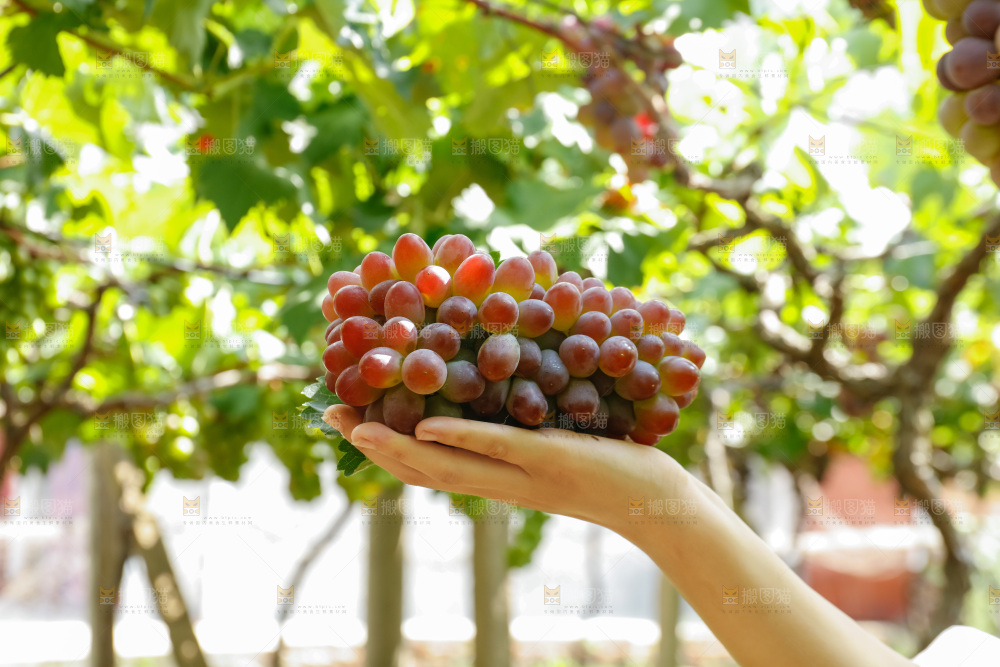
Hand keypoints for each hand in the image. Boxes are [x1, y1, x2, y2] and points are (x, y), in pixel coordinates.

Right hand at [323, 404, 690, 532]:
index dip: (383, 446)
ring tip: (357, 426)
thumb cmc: (609, 466)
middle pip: (422, 470)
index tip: (348, 417)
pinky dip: (459, 439)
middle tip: (330, 415)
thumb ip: (522, 426)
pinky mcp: (550, 458)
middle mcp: (499, 483)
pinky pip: (497, 448)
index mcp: (496, 477)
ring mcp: (522, 474)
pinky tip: (425, 428)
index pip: (427, 465)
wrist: (656, 503)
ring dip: (398, 447)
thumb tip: (500, 386)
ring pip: (447, 466)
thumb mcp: (556, 442)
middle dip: (373, 445)